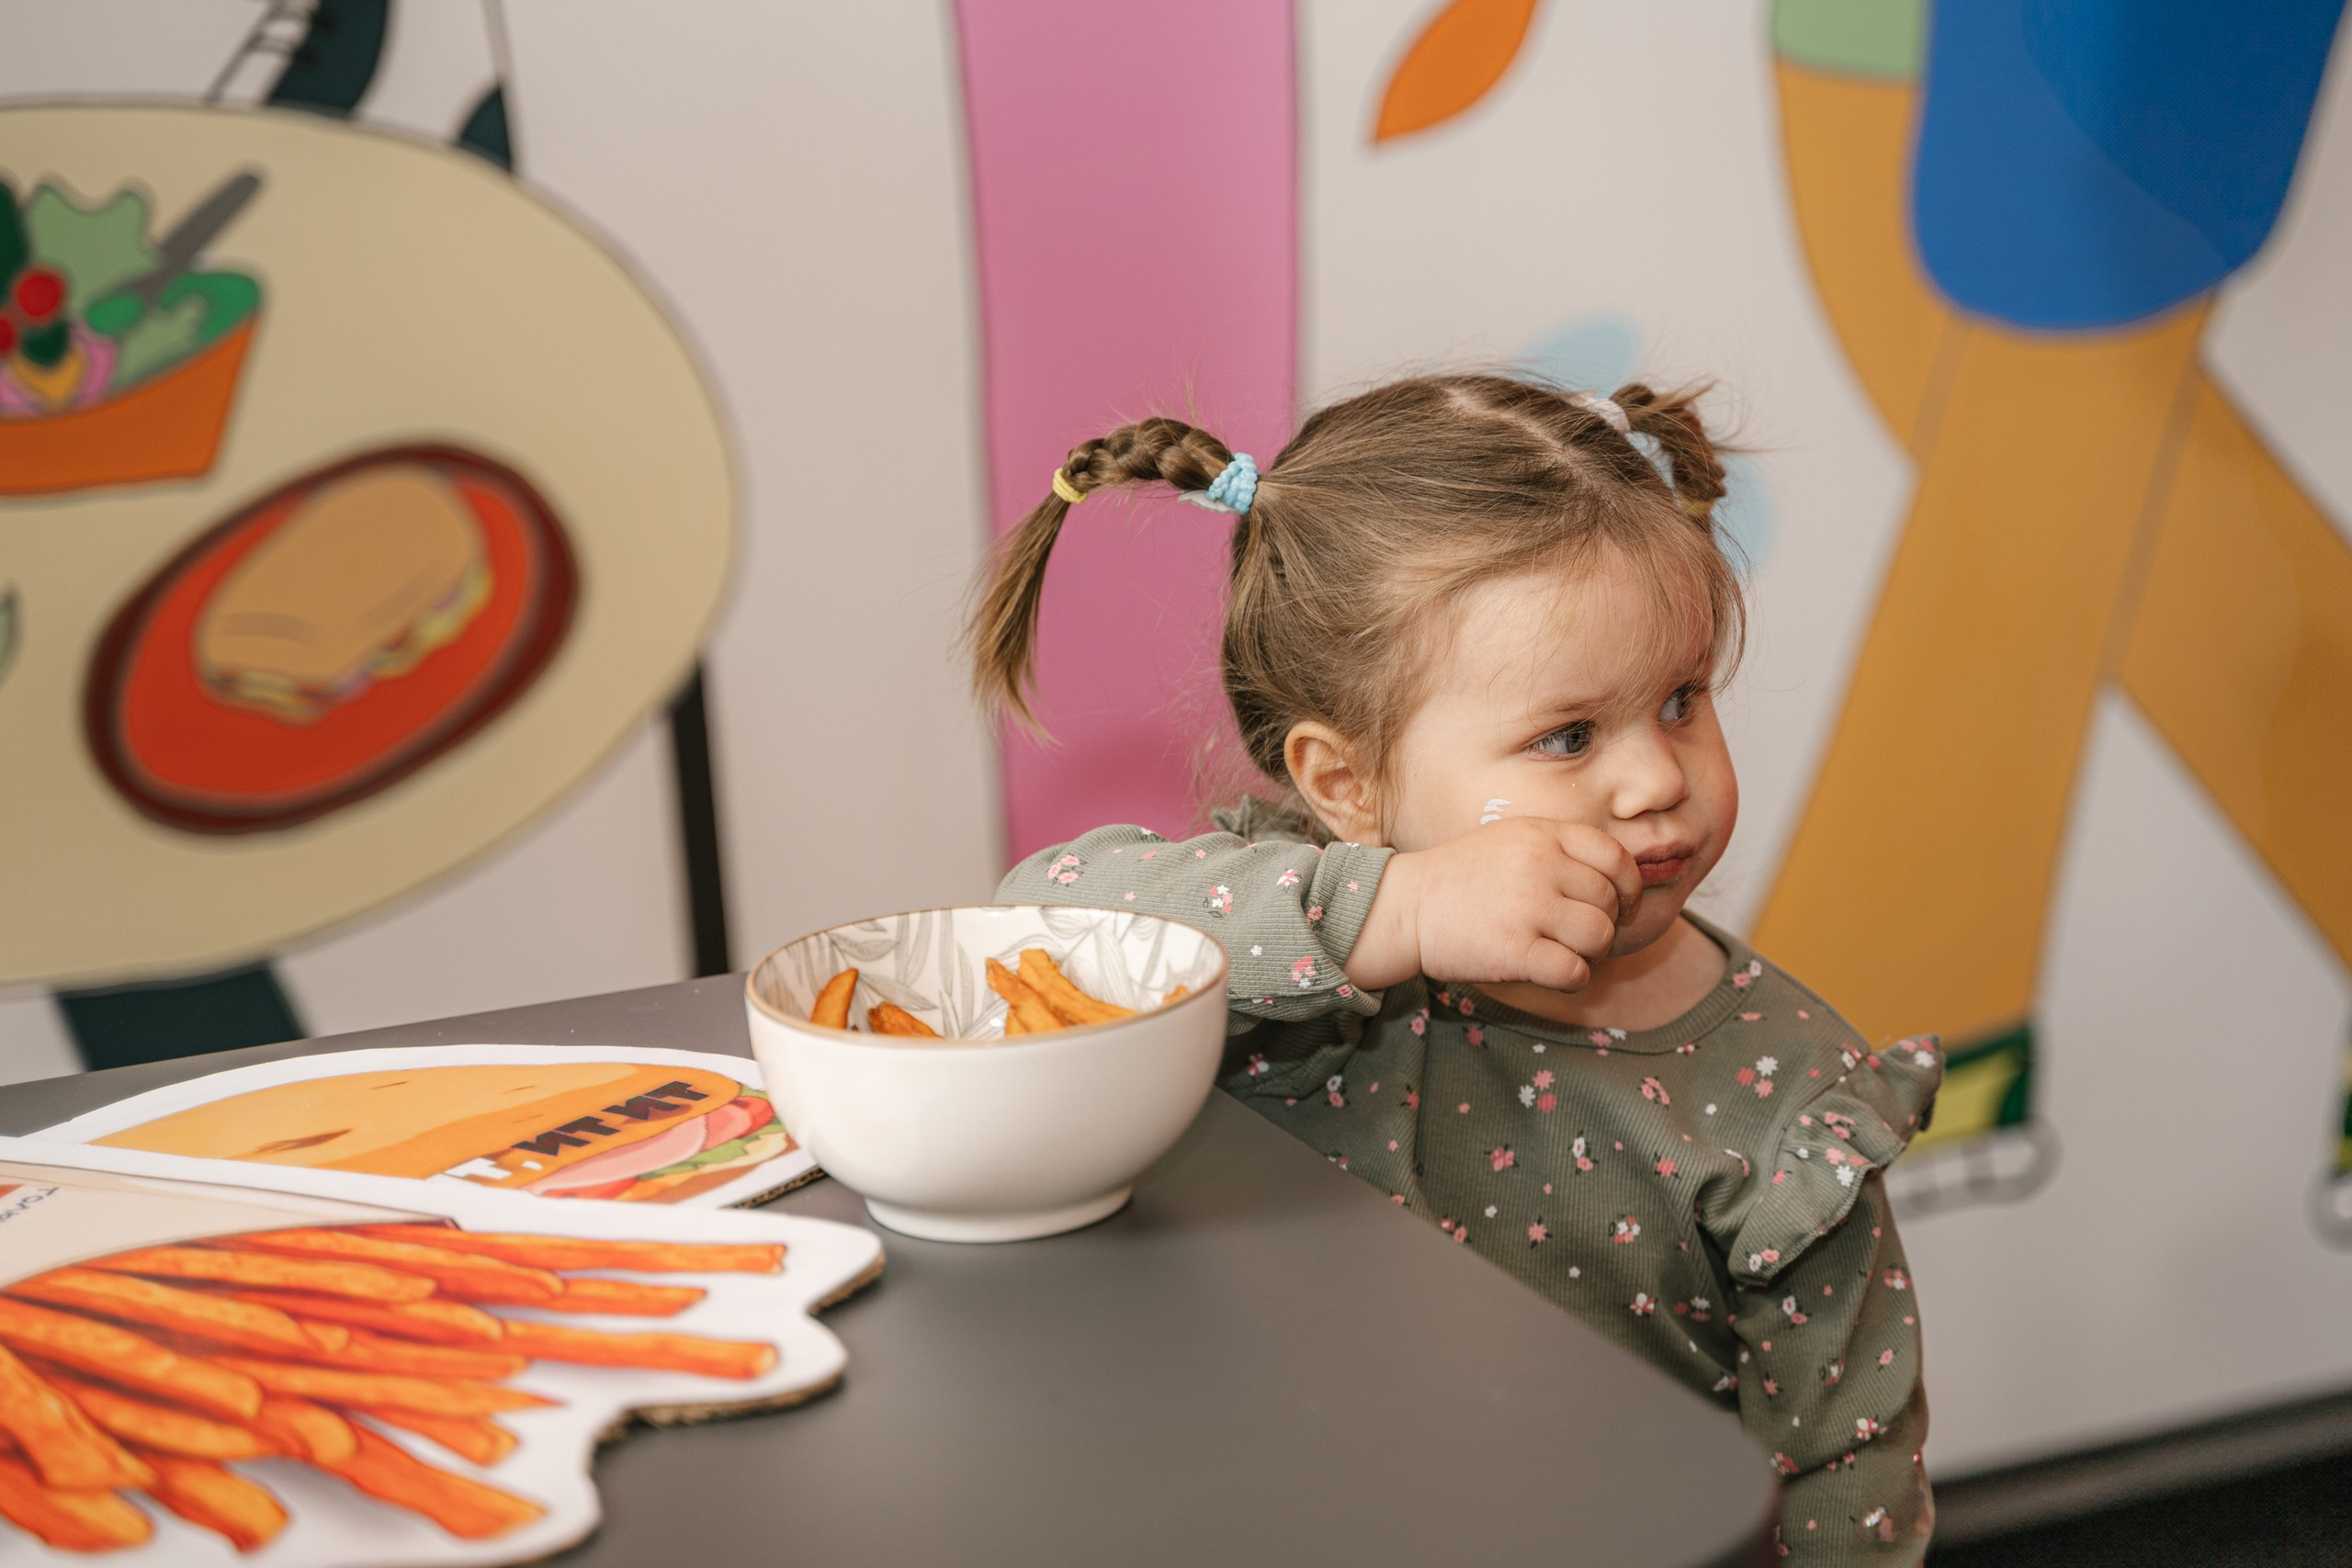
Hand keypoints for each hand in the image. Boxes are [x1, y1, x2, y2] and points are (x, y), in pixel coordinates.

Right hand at [1344, 818, 1639, 992]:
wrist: (1404, 907)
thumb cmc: (1461, 880)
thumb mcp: (1511, 841)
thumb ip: (1559, 851)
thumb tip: (1617, 883)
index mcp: (1542, 834)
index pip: (1616, 857)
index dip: (1629, 887)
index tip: (1620, 906)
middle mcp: (1539, 865)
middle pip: (1610, 901)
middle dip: (1606, 925)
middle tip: (1579, 937)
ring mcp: (1527, 907)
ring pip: (1600, 937)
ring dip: (1591, 953)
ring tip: (1564, 953)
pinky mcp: (1514, 950)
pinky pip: (1575, 972)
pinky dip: (1571, 979)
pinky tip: (1548, 972)